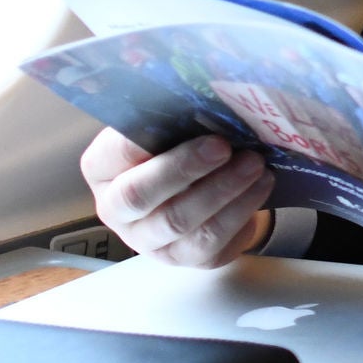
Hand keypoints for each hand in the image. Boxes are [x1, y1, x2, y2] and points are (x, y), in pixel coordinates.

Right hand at [82, 128, 271, 266]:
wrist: (200, 190)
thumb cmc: (177, 150)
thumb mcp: (166, 130)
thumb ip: (172, 120)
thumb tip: (202, 103)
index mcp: (102, 169)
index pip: (116, 153)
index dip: (145, 140)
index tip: (178, 121)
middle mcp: (114, 210)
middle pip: (139, 195)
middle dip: (184, 168)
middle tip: (223, 146)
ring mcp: (147, 241)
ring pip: (178, 221)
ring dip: (222, 189)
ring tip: (254, 164)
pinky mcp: (184, 259)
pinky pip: (211, 240)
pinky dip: (240, 210)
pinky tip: (260, 186)